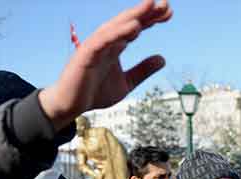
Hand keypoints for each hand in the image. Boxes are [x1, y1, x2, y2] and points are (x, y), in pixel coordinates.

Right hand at [39, 0, 171, 130]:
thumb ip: (142, 70)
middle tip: (165, 3)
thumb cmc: (94, 92)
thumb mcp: (126, 83)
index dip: (152, 19)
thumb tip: (162, 59)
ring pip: (116, 26)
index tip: (169, 13)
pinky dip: (118, 32)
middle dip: (146, 12)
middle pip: (128, 22)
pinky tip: (134, 26)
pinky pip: (103, 40)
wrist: (71, 106)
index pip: (136, 27)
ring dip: (134, 15)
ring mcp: (96, 46)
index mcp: (116, 46)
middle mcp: (106, 41)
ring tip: (151, 5)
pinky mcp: (86, 54)